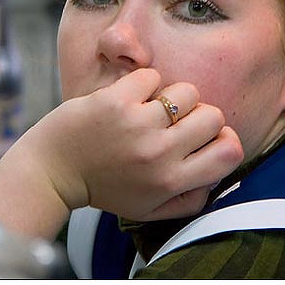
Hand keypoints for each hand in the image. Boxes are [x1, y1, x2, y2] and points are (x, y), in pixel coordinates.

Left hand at [0, 68, 242, 237]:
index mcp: (170, 181)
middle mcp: (158, 154)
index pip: (230, 152)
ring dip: (171, 96)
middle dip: (198, 115)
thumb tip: (218, 178)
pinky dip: (142, 83)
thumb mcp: (148, 209)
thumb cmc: (103, 188)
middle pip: (213, 116)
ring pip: (185, 91)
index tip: (206, 137)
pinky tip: (128, 98)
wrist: (53, 170)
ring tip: (150, 108)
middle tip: (174, 122)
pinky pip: (151, 76)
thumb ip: (188, 200)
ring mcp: (137, 124)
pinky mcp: (115, 100)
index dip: (225, 140)